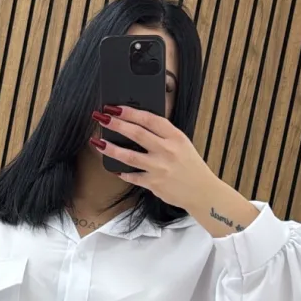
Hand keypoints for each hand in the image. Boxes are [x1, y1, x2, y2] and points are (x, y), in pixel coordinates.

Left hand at [90, 105, 217, 214]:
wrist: (202, 192)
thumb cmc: (191, 166)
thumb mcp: (182, 144)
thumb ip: (163, 134)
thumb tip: (138, 124)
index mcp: (175, 137)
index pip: (149, 119)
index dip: (130, 112)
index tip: (115, 107)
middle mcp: (166, 151)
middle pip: (136, 134)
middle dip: (116, 124)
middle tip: (102, 118)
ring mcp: (159, 168)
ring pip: (129, 156)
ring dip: (111, 148)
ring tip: (97, 142)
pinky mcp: (153, 184)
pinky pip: (132, 176)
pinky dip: (122, 172)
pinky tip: (114, 169)